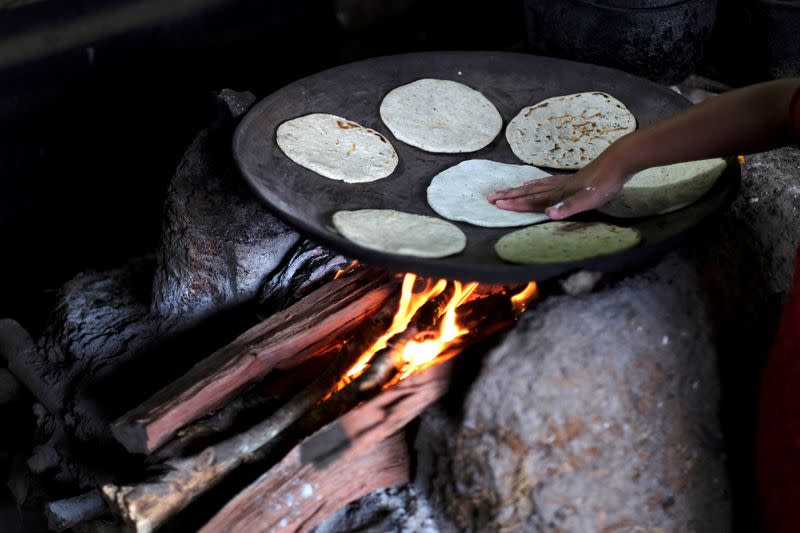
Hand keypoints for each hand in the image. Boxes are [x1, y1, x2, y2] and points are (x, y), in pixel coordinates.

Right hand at [487, 156, 629, 218]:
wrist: (618, 162)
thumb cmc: (605, 183)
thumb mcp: (588, 200)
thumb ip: (568, 208)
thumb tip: (548, 214)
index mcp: (558, 195)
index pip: (532, 201)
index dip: (514, 205)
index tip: (496, 205)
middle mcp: (556, 188)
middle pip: (527, 193)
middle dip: (508, 196)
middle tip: (490, 197)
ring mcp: (563, 182)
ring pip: (534, 187)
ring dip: (518, 191)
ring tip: (505, 191)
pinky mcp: (570, 180)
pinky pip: (546, 182)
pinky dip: (535, 184)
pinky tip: (532, 183)